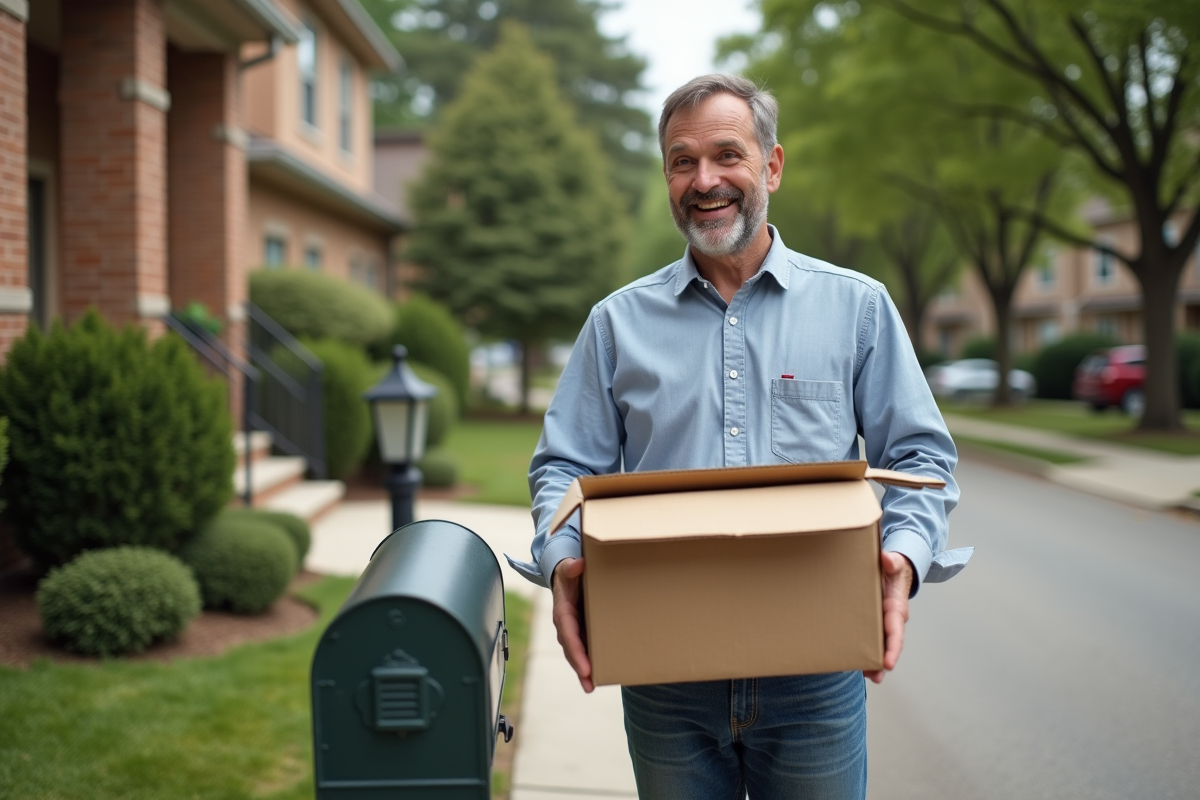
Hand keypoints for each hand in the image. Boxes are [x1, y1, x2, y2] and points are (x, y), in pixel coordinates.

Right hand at [552, 557, 593, 692]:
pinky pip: (583, 650)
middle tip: (589, 684)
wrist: (567, 576)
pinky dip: (588, 664)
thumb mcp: (569, 567)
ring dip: (583, 671)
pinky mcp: (581, 633)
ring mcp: (572, 631)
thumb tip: (579, 565)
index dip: (576, 651)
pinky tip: (597, 678)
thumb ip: (572, 567)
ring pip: (576, 654)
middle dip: (579, 667)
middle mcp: (565, 625)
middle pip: (571, 649)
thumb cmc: (569, 573)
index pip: (568, 634)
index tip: (585, 667)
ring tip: (592, 686)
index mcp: (562, 612)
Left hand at [863, 551, 912, 684]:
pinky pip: (870, 639)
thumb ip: (891, 561)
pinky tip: (856, 663)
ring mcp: (882, 623)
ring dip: (874, 661)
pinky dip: (865, 651)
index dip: (893, 647)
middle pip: (889, 644)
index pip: (896, 631)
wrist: (893, 569)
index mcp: (896, 608)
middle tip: (875, 676)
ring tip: (866, 676)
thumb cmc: (893, 568)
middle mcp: (891, 620)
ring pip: (880, 645)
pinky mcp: (873, 623)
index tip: (888, 663)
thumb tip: (886, 559)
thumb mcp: (894, 562)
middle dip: (883, 661)